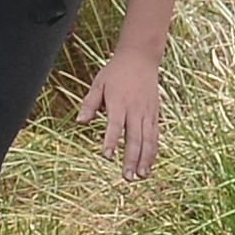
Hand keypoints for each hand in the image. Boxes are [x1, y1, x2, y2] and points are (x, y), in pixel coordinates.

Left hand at [79, 44, 166, 180]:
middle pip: (135, 137)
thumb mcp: (98, 84)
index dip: (111, 141)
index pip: (115, 124)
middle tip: (127, 177)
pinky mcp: (155, 114)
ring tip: (140, 176)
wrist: (141, 57)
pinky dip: (153, 151)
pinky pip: (155, 135)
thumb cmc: (115, 72)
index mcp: (119, 102)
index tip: (107, 156)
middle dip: (131, 158)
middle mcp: (135, 109)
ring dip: (144, 159)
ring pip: (148, 139)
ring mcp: (147, 112)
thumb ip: (89, 104)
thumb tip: (79, 122)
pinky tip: (149, 164)